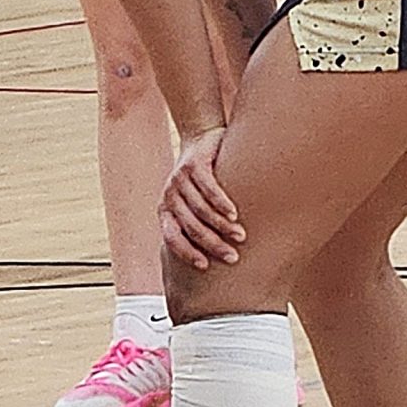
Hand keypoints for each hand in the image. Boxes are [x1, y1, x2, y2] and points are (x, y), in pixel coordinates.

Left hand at [159, 127, 245, 269]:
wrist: (201, 139)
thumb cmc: (200, 182)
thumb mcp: (191, 203)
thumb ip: (196, 223)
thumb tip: (213, 257)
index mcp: (166, 210)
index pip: (171, 237)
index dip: (187, 253)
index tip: (206, 267)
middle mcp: (169, 196)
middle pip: (191, 226)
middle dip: (213, 244)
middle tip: (232, 256)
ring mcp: (179, 179)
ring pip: (201, 209)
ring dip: (222, 225)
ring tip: (240, 236)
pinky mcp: (193, 164)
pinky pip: (208, 188)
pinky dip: (221, 203)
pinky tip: (234, 213)